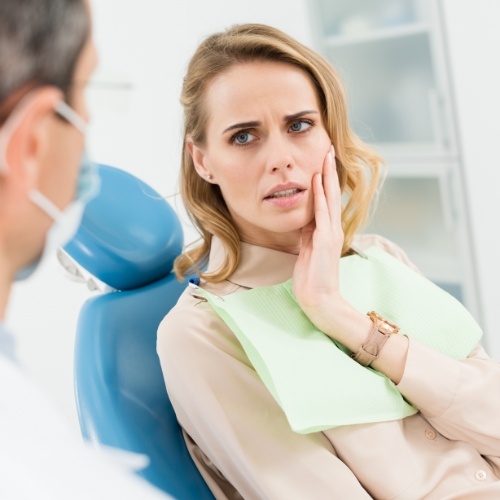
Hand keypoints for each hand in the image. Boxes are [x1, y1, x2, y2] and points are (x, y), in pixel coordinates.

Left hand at [292, 145, 344, 333]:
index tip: (321, 161)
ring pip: (329, 199)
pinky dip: (320, 196)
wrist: (320, 299)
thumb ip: (308, 234)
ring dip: (326, 177)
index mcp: (327, 231)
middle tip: (328, 149)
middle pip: (331, 194)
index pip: (326, 200)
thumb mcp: (308, 250)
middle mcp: (332, 229)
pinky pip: (321, 214)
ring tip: (326, 157)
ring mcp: (330, 234)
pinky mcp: (325, 241)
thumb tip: (304, 220)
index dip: (324, 180)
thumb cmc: (312, 278)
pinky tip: (317, 181)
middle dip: (328, 171)